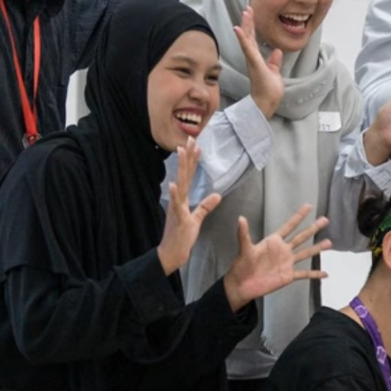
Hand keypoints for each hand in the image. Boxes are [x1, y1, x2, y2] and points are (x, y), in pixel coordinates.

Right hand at [159, 139, 222, 274]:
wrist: (171, 253)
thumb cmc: (182, 237)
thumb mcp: (197, 219)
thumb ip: (206, 206)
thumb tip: (218, 194)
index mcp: (182, 199)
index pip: (189, 175)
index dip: (193, 160)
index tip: (195, 145)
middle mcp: (178, 200)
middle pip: (184, 174)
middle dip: (188, 156)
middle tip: (190, 137)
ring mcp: (176, 208)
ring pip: (180, 183)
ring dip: (181, 167)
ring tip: (182, 151)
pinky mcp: (177, 218)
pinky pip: (176, 204)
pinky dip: (174, 194)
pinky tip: (173, 184)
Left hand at [223, 205, 331, 309]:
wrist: (242, 286)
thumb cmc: (242, 266)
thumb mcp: (244, 249)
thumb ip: (244, 234)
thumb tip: (240, 218)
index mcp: (274, 242)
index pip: (289, 226)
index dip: (298, 216)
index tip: (308, 206)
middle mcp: (283, 250)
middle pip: (302, 237)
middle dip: (313, 228)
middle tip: (325, 220)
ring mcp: (287, 263)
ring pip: (306, 253)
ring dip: (317, 248)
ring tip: (329, 243)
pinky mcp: (288, 276)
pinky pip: (304, 274)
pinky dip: (315, 274)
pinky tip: (325, 274)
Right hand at [234, 6, 283, 117]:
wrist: (267, 103)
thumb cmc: (269, 90)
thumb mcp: (274, 72)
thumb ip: (274, 61)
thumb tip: (277, 51)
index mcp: (256, 58)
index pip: (253, 39)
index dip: (252, 26)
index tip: (251, 14)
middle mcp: (252, 58)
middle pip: (249, 36)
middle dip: (248, 22)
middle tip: (247, 8)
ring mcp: (252, 61)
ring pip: (247, 39)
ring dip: (245, 26)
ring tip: (244, 14)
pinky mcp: (254, 64)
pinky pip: (248, 49)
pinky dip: (243, 39)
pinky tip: (238, 29)